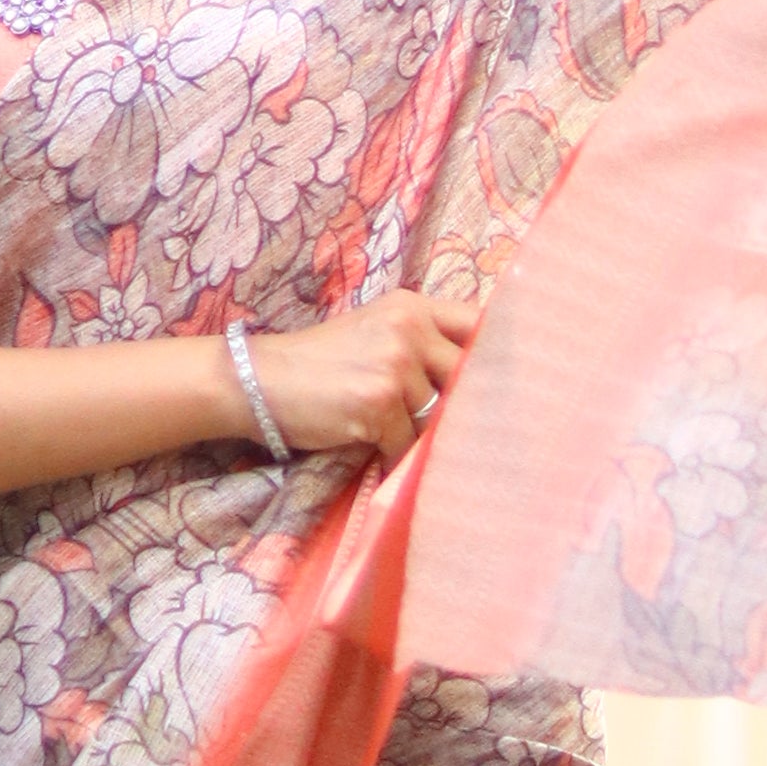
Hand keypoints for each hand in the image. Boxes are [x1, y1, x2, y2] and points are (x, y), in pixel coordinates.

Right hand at [245, 287, 477, 458]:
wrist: (258, 380)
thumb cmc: (319, 362)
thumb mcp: (374, 331)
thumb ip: (422, 343)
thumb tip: (478, 380)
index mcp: (412, 307)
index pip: (479, 324)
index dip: (497, 356)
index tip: (508, 383)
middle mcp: (408, 330)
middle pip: (467, 376)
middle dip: (464, 408)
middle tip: (466, 431)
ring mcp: (394, 366)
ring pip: (437, 417)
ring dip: (421, 436)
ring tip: (396, 438)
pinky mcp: (377, 405)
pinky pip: (407, 444)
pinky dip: (395, 458)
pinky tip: (378, 455)